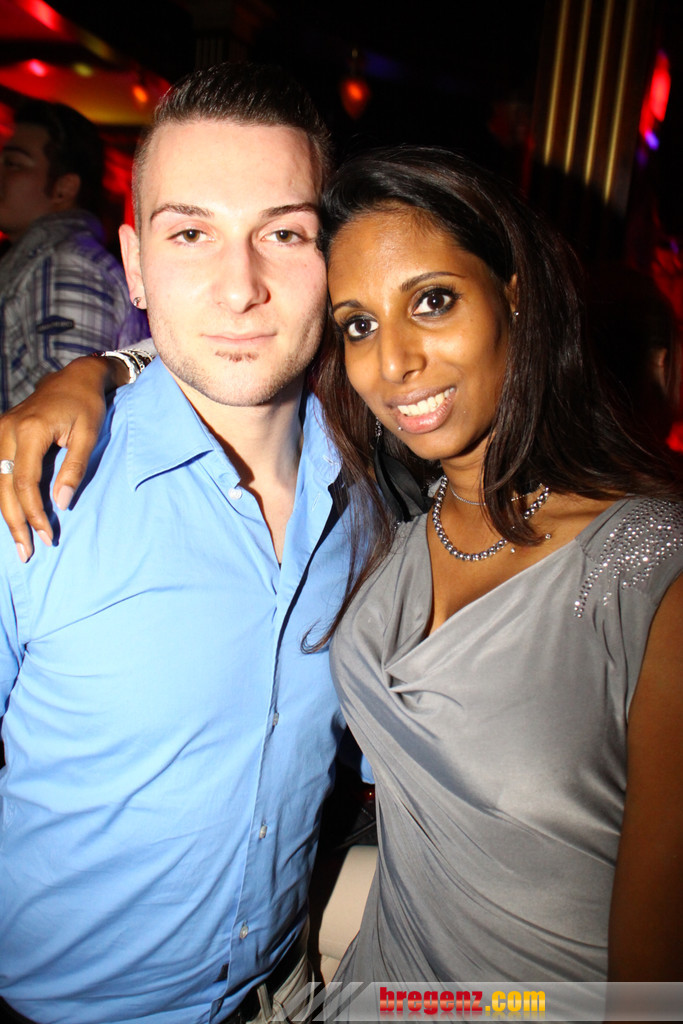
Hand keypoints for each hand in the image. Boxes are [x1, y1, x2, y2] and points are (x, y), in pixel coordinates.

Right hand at [0, 355, 127, 560]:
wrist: (74, 377)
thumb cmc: (86, 405)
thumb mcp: (88, 434)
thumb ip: (74, 468)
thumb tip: (61, 503)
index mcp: (30, 430)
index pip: (24, 482)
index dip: (34, 513)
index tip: (47, 536)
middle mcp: (7, 429)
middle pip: (4, 486)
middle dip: (15, 522)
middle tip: (27, 552)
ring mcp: (1, 430)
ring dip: (7, 513)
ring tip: (20, 542)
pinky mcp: (2, 434)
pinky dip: (4, 496)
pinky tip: (13, 517)